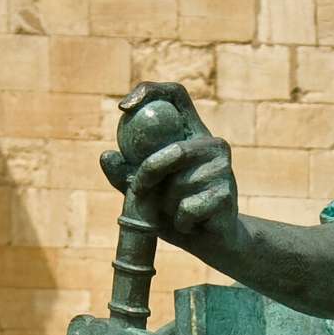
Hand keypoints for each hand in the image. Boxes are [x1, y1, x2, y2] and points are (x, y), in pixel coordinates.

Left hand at [99, 82, 238, 244]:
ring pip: (181, 183)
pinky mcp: (227, 193)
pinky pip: (188, 207)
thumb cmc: (174, 210)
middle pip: (175, 149)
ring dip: (167, 205)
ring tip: (175, 212)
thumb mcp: (145, 192)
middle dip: (150, 172)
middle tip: (139, 191)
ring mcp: (223, 168)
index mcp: (191, 133)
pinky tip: (190, 225)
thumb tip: (105, 155)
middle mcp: (212, 144)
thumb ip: (126, 175)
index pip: (175, 95)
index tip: (124, 107)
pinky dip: (179, 221)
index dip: (150, 91)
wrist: (209, 243)